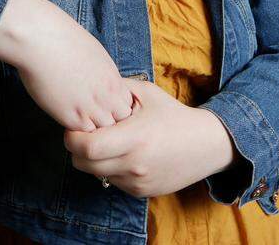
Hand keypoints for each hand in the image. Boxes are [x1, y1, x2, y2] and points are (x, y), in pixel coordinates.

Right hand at [0, 0, 134, 130]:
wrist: (43, 41)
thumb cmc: (64, 41)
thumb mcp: (96, 56)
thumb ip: (104, 75)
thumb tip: (103, 84)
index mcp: (114, 80)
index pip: (128, 106)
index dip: (117, 109)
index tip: (105, 107)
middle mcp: (107, 96)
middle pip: (120, 122)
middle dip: (110, 122)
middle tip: (93, 116)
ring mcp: (91, 109)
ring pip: (103, 132)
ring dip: (94, 129)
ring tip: (80, 119)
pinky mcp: (71, 117)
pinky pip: (83, 135)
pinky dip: (79, 133)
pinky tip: (68, 120)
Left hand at [64, 77, 238, 197]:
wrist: (205, 145)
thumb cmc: (173, 115)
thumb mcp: (147, 93)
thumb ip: (116, 88)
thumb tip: (88, 86)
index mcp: (135, 137)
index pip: (87, 147)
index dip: (73, 138)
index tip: (74, 127)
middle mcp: (134, 164)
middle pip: (84, 164)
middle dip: (76, 150)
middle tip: (82, 134)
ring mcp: (137, 181)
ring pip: (96, 174)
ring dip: (92, 161)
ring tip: (105, 142)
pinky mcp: (141, 191)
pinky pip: (112, 181)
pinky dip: (109, 169)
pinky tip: (121, 154)